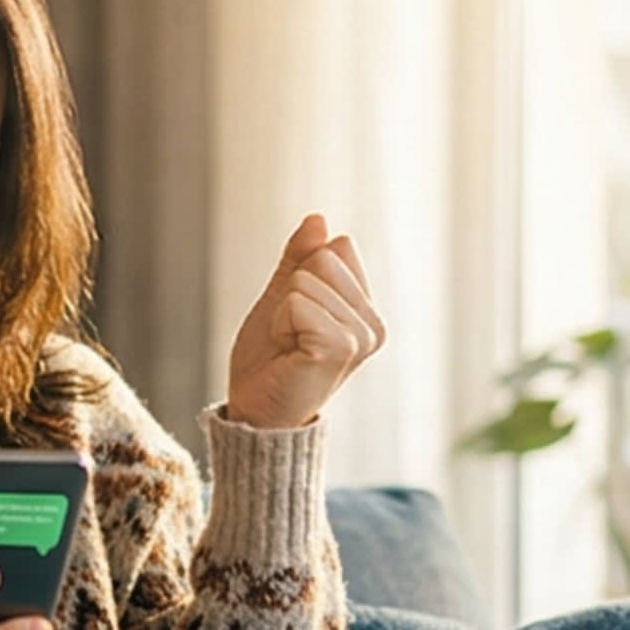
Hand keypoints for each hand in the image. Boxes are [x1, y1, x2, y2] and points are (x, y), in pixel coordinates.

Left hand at [223, 213, 387, 429]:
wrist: (256, 411)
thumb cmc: (269, 361)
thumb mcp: (281, 297)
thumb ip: (300, 259)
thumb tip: (319, 218)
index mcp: (366, 309)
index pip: (336, 248)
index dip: (299, 278)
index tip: (296, 319)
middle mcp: (373, 323)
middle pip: (323, 258)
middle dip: (290, 294)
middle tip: (289, 335)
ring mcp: (361, 336)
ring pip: (307, 279)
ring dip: (282, 312)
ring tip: (289, 347)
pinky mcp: (341, 346)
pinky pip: (299, 302)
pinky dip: (280, 323)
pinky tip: (288, 353)